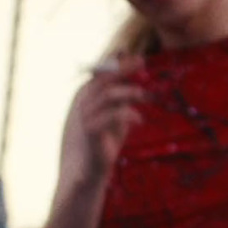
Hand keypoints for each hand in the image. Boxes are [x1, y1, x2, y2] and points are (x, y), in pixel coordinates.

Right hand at [78, 57, 144, 178]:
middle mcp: (83, 103)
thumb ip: (122, 95)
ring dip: (130, 92)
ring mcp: (85, 116)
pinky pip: (112, 115)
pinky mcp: (91, 131)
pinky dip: (129, 114)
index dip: (119, 64)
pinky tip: (139, 121)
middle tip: (144, 64)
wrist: (90, 169)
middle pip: (104, 79)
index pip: (101, 72)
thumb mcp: (117, 113)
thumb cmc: (106, 140)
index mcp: (88, 97)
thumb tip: (134, 75)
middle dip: (125, 69)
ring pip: (109, 95)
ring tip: (144, 97)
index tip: (139, 59)